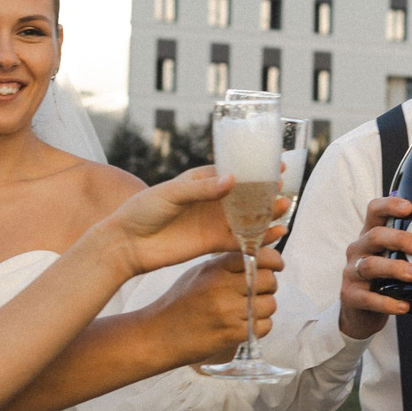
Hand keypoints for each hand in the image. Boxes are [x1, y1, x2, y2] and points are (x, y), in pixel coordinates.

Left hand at [97, 167, 285, 276]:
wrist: (128, 244)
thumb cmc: (143, 210)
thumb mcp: (170, 193)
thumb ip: (201, 189)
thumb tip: (232, 180)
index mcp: (202, 181)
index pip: (235, 171)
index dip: (257, 169)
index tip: (279, 165)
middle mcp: (212, 200)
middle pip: (247, 195)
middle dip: (267, 193)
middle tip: (283, 190)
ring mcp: (214, 222)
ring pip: (248, 217)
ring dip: (267, 214)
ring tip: (283, 209)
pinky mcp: (214, 243)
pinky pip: (242, 240)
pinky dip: (259, 238)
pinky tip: (275, 234)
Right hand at [145, 244, 284, 365]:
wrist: (159, 334)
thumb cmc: (180, 302)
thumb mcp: (199, 273)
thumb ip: (228, 265)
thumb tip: (261, 259)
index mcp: (216, 268)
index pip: (259, 257)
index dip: (274, 261)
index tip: (277, 266)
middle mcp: (223, 287)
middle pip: (269, 281)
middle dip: (268, 287)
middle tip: (256, 292)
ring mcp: (229, 312)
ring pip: (270, 305)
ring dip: (264, 309)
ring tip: (246, 310)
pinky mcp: (232, 335)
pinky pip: (264, 326)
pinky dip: (259, 326)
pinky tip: (243, 325)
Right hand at [338, 197, 411, 339]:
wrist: (362, 313)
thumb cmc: (386, 280)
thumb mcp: (399, 259)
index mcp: (372, 235)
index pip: (375, 210)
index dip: (390, 205)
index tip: (410, 207)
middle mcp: (359, 249)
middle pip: (375, 235)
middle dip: (400, 239)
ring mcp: (352, 272)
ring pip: (370, 265)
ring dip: (394, 268)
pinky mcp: (351, 296)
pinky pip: (368, 297)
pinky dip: (387, 302)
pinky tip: (403, 306)